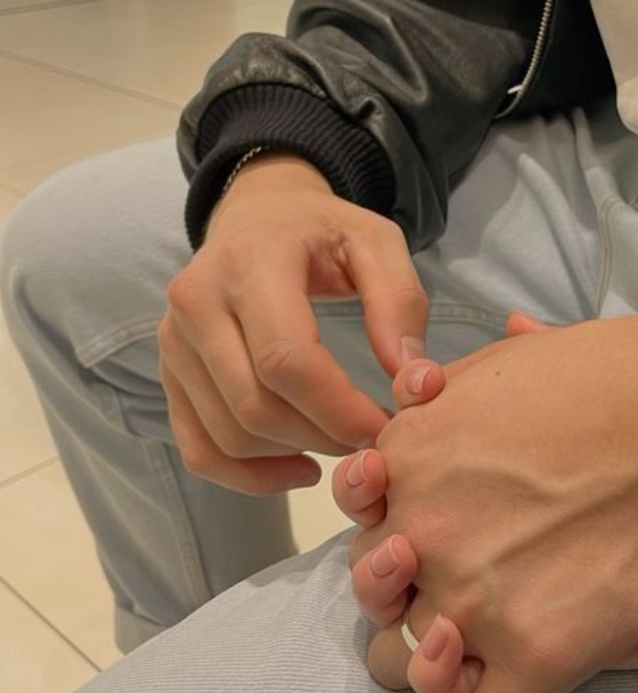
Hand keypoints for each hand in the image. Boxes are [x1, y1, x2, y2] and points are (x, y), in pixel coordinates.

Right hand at [158, 154, 427, 494]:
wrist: (256, 215)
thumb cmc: (323, 232)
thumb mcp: (377, 243)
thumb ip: (401, 304)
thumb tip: (413, 382)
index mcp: (249, 263)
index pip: (285, 361)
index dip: (339, 410)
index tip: (385, 427)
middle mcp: (196, 302)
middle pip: (255, 406)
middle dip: (323, 437)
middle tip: (371, 439)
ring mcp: (174, 343)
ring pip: (229, 435)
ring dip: (294, 455)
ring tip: (343, 443)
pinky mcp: (169, 374)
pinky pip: (200, 449)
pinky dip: (249, 477)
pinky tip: (300, 467)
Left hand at [346, 314, 637, 692]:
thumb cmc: (609, 376)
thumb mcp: (504, 360)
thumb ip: (444, 389)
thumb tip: (424, 384)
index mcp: (406, 464)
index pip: (360, 529)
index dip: (395, 534)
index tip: (438, 533)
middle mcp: (421, 537)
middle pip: (375, 603)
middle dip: (411, 597)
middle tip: (473, 583)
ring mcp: (473, 603)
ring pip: (405, 671)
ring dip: (436, 663)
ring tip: (486, 643)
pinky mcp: (540, 657)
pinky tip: (526, 679)